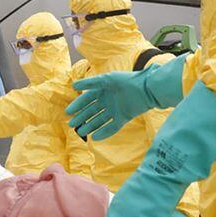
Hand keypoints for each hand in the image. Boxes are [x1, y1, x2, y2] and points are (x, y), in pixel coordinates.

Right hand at [67, 55, 184, 140]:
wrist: (147, 88)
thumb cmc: (126, 81)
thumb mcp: (106, 79)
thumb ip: (90, 83)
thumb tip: (73, 86)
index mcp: (102, 90)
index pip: (86, 99)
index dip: (77, 105)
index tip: (68, 112)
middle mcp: (107, 101)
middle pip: (91, 111)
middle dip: (81, 118)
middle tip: (72, 125)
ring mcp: (115, 110)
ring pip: (99, 120)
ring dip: (90, 126)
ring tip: (82, 132)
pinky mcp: (124, 118)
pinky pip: (112, 127)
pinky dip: (104, 132)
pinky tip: (95, 137)